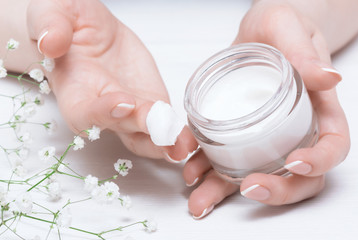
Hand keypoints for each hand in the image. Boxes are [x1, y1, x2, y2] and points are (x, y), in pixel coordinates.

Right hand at [27, 0, 196, 159]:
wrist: (91, 31)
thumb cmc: (69, 24)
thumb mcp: (54, 12)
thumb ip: (52, 25)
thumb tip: (51, 42)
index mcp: (75, 92)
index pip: (84, 112)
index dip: (103, 111)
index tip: (123, 101)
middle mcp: (102, 109)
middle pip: (121, 128)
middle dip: (143, 128)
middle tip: (163, 129)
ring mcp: (129, 111)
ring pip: (144, 136)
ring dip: (165, 142)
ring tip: (184, 146)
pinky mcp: (150, 104)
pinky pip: (163, 123)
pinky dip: (177, 132)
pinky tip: (191, 139)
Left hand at [183, 1, 349, 217]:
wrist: (257, 32)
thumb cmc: (280, 27)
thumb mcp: (289, 28)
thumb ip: (304, 51)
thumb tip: (329, 77)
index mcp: (318, 109)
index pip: (333, 144)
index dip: (320, 161)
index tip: (295, 163)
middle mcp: (294, 130)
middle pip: (297, 175)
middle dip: (276, 189)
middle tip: (249, 187)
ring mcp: (265, 137)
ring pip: (255, 173)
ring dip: (227, 192)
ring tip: (200, 199)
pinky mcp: (238, 134)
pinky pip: (226, 159)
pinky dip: (208, 171)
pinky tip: (191, 172)